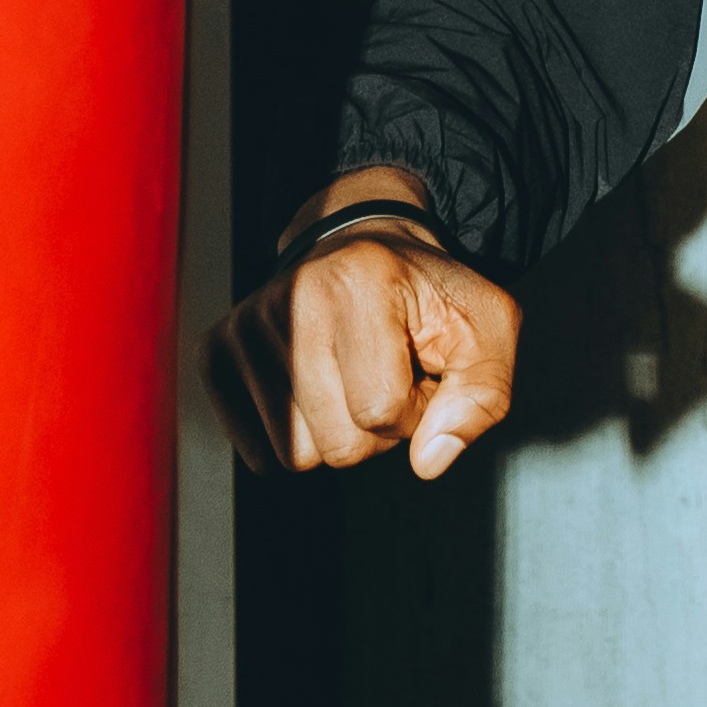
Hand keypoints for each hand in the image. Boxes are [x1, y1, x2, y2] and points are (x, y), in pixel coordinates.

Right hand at [209, 168, 521, 481]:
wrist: (364, 245)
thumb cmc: (427, 292)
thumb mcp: (488, 328)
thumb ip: (482, 396)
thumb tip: (429, 461)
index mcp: (360, 279)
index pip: (382, 411)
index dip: (416, 410)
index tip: (420, 372)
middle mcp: (291, 295)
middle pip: (336, 443)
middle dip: (376, 428)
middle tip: (385, 376)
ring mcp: (247, 324)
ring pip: (295, 453)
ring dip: (335, 430)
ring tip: (351, 376)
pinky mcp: (218, 349)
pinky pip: (254, 449)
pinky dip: (292, 436)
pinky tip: (313, 391)